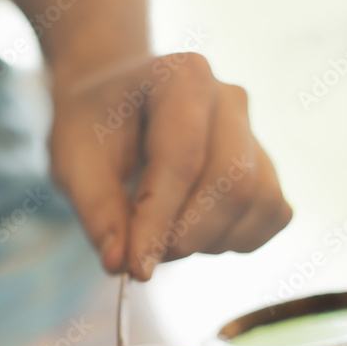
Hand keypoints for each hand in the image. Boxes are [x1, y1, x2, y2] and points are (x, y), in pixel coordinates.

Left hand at [49, 52, 291, 280]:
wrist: (115, 103)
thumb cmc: (93, 125)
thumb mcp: (73, 159)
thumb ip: (95, 209)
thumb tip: (120, 264)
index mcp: (182, 77)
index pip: (182, 158)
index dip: (160, 220)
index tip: (137, 268)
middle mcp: (229, 99)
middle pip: (232, 181)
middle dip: (189, 234)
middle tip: (145, 256)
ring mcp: (253, 132)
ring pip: (258, 202)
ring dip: (211, 240)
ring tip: (164, 237)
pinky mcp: (265, 165)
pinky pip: (273, 213)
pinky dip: (237, 238)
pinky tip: (196, 232)